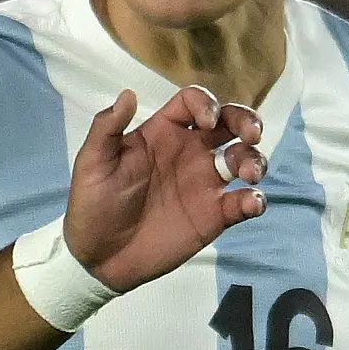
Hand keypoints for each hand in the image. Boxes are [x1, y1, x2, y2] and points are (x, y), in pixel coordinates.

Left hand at [59, 85, 267, 291]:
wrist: (98, 256)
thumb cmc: (92, 204)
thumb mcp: (92, 163)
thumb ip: (107, 127)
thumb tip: (128, 93)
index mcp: (162, 132)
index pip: (194, 102)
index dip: (206, 103)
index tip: (205, 122)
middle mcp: (189, 152)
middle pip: (230, 123)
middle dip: (247, 121)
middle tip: (252, 134)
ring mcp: (204, 183)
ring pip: (244, 158)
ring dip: (256, 159)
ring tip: (249, 174)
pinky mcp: (213, 215)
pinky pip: (244, 202)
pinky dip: (255, 200)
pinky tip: (250, 204)